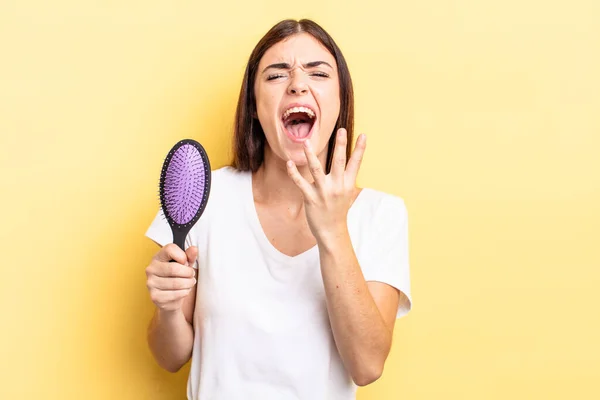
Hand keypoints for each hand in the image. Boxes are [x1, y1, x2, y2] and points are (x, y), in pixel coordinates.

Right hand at [145, 244, 197, 311]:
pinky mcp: (155, 296)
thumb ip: (189, 256)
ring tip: (190, 283)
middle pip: (174, 268)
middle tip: (192, 275)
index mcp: (158, 257)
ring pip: (176, 283)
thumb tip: (194, 249)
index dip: (183, 255)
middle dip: (188, 273)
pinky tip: (184, 290)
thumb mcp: (184, 264)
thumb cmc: (177, 277)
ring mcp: (151, 283)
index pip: (170, 249)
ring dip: (188, 283)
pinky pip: (175, 294)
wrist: (171, 298)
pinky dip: (184, 292)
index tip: (186, 262)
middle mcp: (151, 269)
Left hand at [286, 128, 365, 242]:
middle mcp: (337, 186)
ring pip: (316, 170)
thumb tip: (349, 163)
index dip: (359, 149)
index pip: (355, 163)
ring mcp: (323, 192)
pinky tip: (289, 163)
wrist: (332, 232)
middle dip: (340, 146)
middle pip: (339, 162)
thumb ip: (346, 178)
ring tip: (306, 142)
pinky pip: (300, 183)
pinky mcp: (311, 198)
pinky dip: (294, 173)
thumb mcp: (347, 193)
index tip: (363, 135)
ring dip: (310, 155)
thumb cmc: (338, 210)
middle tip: (340, 130)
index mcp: (348, 184)